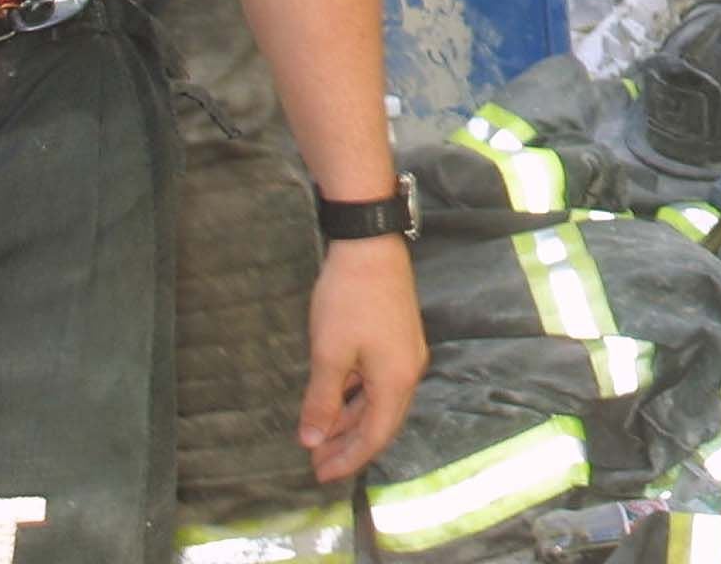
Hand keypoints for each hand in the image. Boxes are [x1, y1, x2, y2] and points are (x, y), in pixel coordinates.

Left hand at [298, 236, 426, 484]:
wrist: (370, 246)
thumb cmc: (349, 300)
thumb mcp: (329, 354)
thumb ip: (322, 400)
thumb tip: (312, 440)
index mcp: (396, 380)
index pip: (375, 435)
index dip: (348, 459)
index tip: (319, 475)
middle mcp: (408, 371)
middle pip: (381, 422)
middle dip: (349, 446)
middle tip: (316, 463)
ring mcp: (405, 353)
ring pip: (379, 402)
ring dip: (350, 422)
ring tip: (320, 437)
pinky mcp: (397, 338)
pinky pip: (378, 382)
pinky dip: (356, 398)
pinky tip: (335, 402)